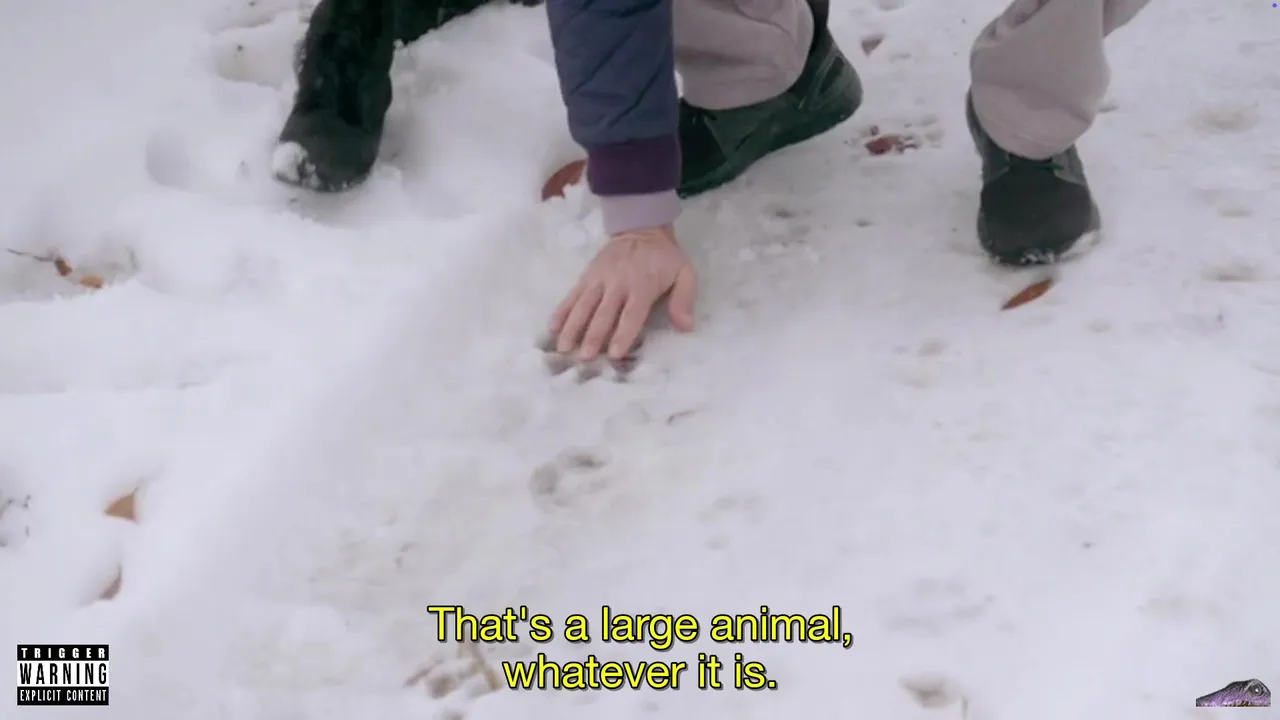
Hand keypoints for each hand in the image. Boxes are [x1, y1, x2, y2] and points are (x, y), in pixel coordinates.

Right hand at [549, 225, 696, 360]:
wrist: (641, 228)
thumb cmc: (664, 258)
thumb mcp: (685, 273)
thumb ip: (684, 300)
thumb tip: (686, 327)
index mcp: (642, 285)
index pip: (631, 314)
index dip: (623, 334)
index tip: (614, 353)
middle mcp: (617, 283)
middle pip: (603, 313)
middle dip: (593, 336)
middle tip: (584, 357)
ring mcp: (599, 279)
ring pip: (583, 306)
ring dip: (572, 327)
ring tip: (563, 348)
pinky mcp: (587, 276)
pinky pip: (572, 295)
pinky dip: (561, 311)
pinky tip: (552, 328)